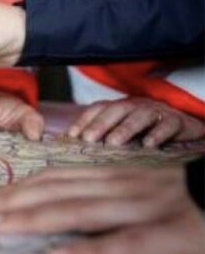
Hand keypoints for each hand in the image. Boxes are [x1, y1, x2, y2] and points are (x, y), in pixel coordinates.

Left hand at [0, 165, 204, 253]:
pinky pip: (125, 242)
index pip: (52, 179)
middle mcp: (120, 186)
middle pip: (54, 192)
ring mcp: (143, 207)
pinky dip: (90, 249)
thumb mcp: (137, 188)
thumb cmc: (184, 195)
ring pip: (77, 210)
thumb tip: (59, 208)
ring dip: (31, 219)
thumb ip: (101, 194)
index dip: (14, 189)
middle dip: (9, 202)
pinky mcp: (170, 233)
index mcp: (112, 177)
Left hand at [68, 97, 204, 147]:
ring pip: (140, 116)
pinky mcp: (176, 121)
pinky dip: (158, 134)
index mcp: (120, 107)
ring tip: (113, 143)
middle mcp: (136, 106)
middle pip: (117, 110)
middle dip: (101, 124)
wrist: (182, 124)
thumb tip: (75, 147)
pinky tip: (148, 145)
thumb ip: (102, 136)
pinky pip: (167, 125)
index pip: (98, 109)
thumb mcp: (123, 129)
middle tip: (88, 139)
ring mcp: (156, 112)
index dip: (84, 120)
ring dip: (125, 128)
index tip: (71, 135)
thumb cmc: (145, 129)